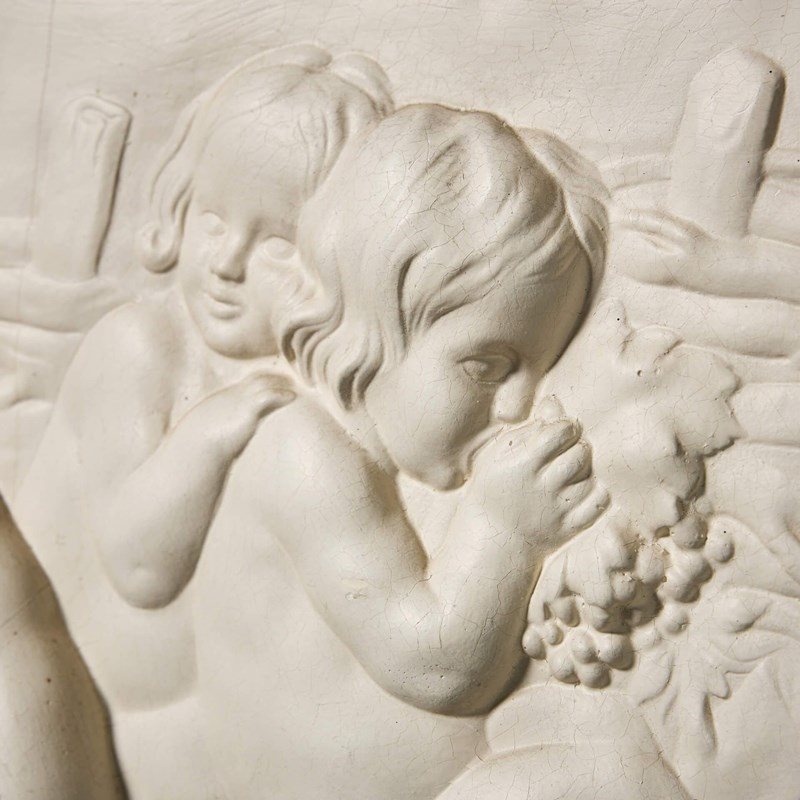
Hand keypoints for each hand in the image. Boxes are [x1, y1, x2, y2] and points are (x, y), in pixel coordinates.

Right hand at [184, 373, 294, 458]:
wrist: (197, 444)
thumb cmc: (201, 443)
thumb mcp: (209, 432)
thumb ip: (219, 430)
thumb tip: (225, 445)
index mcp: (223, 399)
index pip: (245, 384)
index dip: (259, 381)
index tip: (271, 381)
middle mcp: (232, 395)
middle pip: (256, 378)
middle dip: (272, 377)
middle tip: (287, 379)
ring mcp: (240, 399)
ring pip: (264, 382)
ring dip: (280, 382)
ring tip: (294, 386)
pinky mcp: (247, 408)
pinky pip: (269, 395)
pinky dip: (282, 394)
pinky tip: (292, 396)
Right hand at [466, 397, 608, 549]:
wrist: (491, 539)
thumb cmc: (495, 487)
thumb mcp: (499, 454)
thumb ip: (529, 428)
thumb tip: (555, 402)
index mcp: (521, 465)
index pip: (560, 432)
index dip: (566, 426)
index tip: (561, 430)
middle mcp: (541, 488)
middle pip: (580, 453)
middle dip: (578, 444)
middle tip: (568, 448)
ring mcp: (557, 511)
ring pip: (591, 476)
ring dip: (586, 468)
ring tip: (571, 469)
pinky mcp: (570, 529)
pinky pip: (600, 501)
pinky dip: (596, 490)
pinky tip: (581, 486)